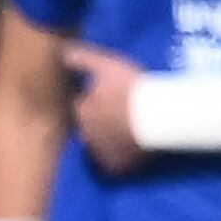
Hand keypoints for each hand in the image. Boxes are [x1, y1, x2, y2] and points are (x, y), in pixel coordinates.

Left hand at [67, 41, 150, 176]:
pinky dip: (121, 160)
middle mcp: (86, 134)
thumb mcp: (107, 66)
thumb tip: (62, 53)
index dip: (95, 101)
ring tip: (131, 132)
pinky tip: (134, 151)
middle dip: (101, 122)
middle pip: (91, 128)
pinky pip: (115, 166)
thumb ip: (83, 59)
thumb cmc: (132, 88)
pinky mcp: (117, 167)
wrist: (157, 117)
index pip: (82, 106)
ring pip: (101, 147)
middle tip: (123, 115)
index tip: (111, 97)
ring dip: (111, 141)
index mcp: (82, 111)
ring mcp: (101, 152)